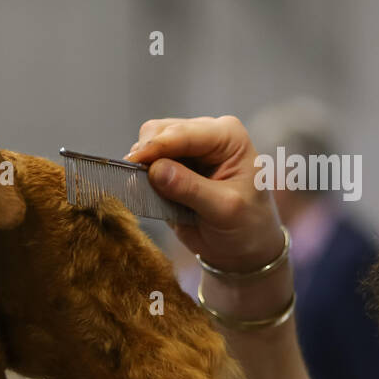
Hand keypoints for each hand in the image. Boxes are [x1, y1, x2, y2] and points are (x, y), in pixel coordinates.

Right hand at [125, 115, 283, 272]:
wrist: (243, 248)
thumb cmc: (246, 226)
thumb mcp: (224, 210)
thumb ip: (191, 188)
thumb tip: (155, 170)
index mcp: (228, 136)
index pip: (183, 132)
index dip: (156, 146)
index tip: (133, 164)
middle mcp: (207, 134)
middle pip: (159, 130)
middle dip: (146, 154)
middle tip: (136, 181)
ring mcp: (188, 147)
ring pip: (148, 143)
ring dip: (142, 165)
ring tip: (147, 190)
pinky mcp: (173, 164)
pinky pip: (146, 161)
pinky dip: (141, 174)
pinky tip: (148, 191)